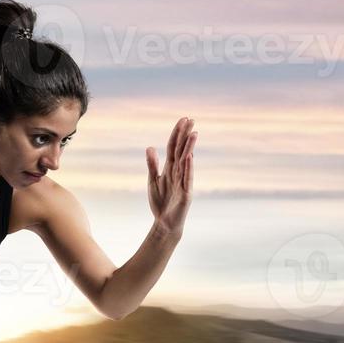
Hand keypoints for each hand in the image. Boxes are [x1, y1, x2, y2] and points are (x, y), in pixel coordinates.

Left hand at [145, 116, 194, 235]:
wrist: (164, 223)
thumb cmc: (160, 203)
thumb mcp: (153, 181)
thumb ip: (152, 165)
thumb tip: (150, 147)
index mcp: (170, 168)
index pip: (174, 147)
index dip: (177, 134)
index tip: (183, 120)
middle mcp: (178, 172)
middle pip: (181, 150)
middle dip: (185, 135)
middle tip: (191, 119)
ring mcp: (183, 182)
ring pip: (186, 161)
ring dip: (189, 147)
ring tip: (194, 133)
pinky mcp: (186, 193)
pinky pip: (187, 178)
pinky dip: (188, 167)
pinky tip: (189, 156)